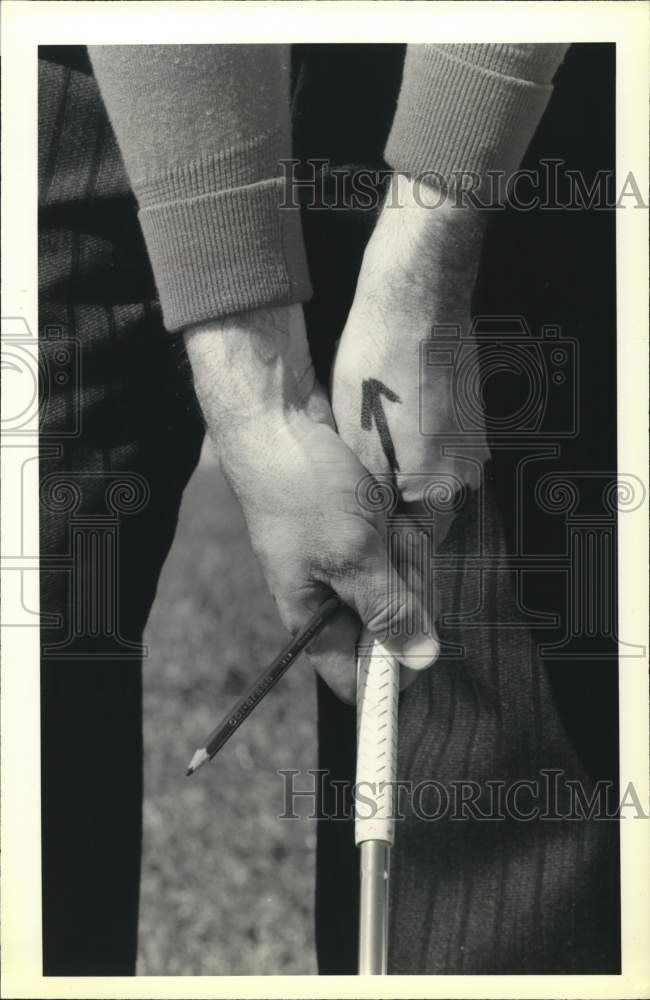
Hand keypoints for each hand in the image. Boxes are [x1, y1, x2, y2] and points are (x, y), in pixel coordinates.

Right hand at [184, 304, 438, 701]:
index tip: (424, 650)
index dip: (389, 676)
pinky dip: (400, 528)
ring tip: (385, 517)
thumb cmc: (303, 491)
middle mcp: (327, 595)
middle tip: (392, 549)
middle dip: (404, 589)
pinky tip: (389, 504)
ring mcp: (343, 560)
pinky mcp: (357, 531)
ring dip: (404, 551)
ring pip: (398, 581)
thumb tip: (421, 661)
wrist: (279, 423)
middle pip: (388, 624)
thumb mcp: (353, 554)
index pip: (353, 677)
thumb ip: (388, 608)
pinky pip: (395, 546)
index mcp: (311, 618)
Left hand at [332, 174, 489, 550]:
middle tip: (340, 502)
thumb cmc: (380, 370)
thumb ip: (372, 504)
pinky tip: (377, 431)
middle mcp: (466, 477)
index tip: (344, 540)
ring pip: (424, 485)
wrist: (419, 298)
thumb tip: (374, 546)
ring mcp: (471, 447)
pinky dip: (404, 454)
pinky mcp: (467, 421)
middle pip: (419, 519)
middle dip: (382, 517)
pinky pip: (433, 456)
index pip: (410, 551)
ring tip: (354, 463)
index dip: (375, 550)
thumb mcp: (359, 446)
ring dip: (391, 483)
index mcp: (441, 494)